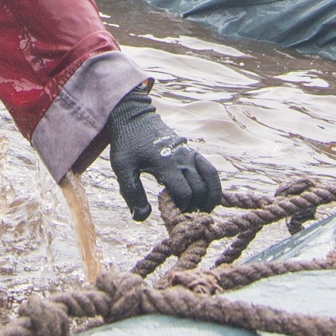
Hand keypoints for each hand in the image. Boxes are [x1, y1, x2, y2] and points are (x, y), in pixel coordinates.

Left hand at [105, 87, 221, 220]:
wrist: (135, 117)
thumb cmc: (127, 143)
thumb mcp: (122, 168)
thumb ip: (131, 193)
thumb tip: (141, 217)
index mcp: (165, 163)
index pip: (183, 193)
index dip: (179, 207)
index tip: (167, 210)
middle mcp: (182, 159)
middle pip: (199, 190)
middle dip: (192, 207)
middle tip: (179, 213)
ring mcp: (190, 154)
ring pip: (210, 181)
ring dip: (208, 199)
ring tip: (197, 211)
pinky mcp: (194, 152)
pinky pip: (211, 172)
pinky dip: (213, 188)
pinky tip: (206, 199)